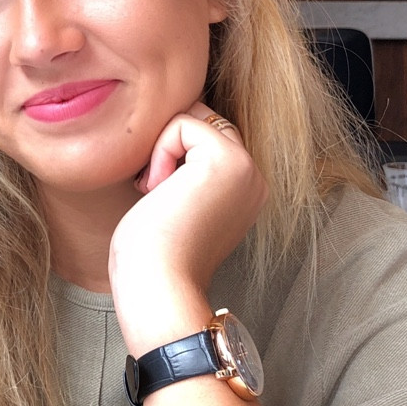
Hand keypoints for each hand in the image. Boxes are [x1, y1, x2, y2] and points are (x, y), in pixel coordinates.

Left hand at [108, 101, 266, 356]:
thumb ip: (187, 168)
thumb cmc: (152, 254)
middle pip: (201, 119)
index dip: (170, 152)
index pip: (203, 136)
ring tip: (158, 192)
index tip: (160, 198)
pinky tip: (158, 189)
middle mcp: (254, 176)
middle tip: (155, 192)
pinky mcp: (228, 160)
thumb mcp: (175, 202)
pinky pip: (183, 123)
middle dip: (167, 144)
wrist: (159, 287)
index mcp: (245, 189)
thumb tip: (174, 125)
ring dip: (162, 149)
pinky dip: (160, 152)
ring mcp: (246, 167)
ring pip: (192, 118)